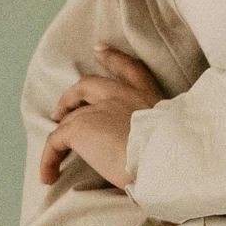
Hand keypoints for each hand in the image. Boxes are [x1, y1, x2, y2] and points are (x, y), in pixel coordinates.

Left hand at [40, 44, 164, 187]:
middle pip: (89, 85)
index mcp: (148, 97)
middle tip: (62, 108)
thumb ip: (162, 131)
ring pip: (70, 116)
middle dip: (72, 95)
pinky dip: (48, 159)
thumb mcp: (176, 133)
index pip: (129, 69)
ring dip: (61, 133)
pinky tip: (49, 176)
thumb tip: (156, 149)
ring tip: (55, 152)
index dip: (113, 58)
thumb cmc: (176, 154)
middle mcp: (122, 96)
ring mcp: (98, 109)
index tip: (99, 49)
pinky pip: (55, 141)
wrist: (165, 159)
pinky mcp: (80, 128)